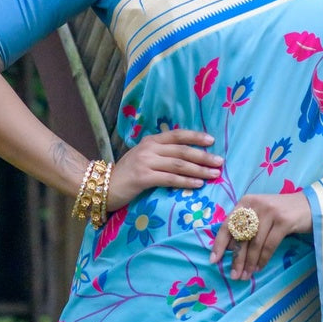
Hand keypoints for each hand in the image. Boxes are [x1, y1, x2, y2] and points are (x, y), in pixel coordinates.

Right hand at [105, 131, 221, 210]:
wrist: (102, 186)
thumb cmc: (126, 175)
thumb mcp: (143, 158)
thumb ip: (161, 155)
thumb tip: (186, 157)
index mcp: (151, 141)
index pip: (177, 135)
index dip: (195, 137)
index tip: (212, 141)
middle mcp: (149, 148)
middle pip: (182, 150)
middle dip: (203, 156)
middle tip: (220, 162)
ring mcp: (145, 162)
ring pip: (178, 164)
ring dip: (199, 170)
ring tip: (214, 174)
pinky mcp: (143, 178)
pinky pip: (169, 179)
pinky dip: (186, 181)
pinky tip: (198, 184)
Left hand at [210, 192, 311, 280]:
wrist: (311, 205)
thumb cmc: (282, 212)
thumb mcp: (261, 214)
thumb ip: (246, 226)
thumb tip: (230, 249)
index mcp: (246, 202)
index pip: (228, 224)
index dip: (220, 244)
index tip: (213, 261)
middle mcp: (256, 205)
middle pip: (241, 237)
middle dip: (236, 259)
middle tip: (234, 276)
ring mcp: (270, 212)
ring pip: (255, 243)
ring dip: (249, 262)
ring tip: (246, 275)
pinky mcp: (283, 221)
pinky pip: (269, 245)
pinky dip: (263, 259)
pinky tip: (259, 268)